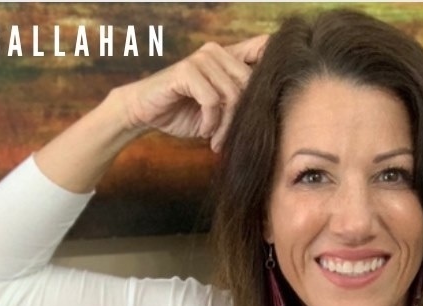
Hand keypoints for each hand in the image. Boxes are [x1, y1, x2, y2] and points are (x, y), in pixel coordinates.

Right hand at [122, 36, 268, 150]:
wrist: (146, 111)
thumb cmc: (183, 111)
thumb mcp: (218, 110)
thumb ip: (239, 103)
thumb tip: (272, 111)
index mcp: (228, 57)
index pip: (262, 49)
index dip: (275, 64)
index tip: (276, 95)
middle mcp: (217, 52)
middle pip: (249, 86)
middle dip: (241, 119)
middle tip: (227, 140)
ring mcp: (202, 58)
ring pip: (232, 96)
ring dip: (225, 126)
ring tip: (216, 140)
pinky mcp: (187, 70)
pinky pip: (212, 100)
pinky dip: (210, 122)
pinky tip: (204, 130)